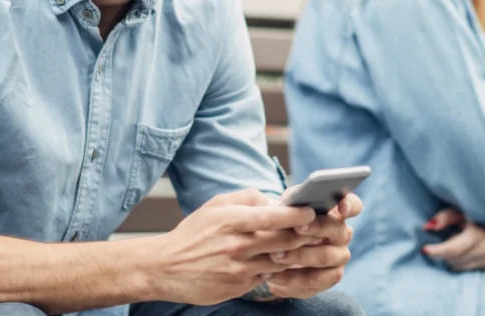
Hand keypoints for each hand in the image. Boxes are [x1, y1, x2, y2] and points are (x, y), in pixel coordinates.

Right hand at [150, 189, 318, 304]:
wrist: (165, 268)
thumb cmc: (193, 233)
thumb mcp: (216, 206)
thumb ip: (247, 198)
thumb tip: (276, 200)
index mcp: (230, 221)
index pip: (271, 217)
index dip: (296, 215)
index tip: (311, 211)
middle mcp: (235, 246)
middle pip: (282, 241)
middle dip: (304, 236)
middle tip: (320, 229)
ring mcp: (237, 269)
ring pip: (279, 261)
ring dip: (295, 254)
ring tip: (307, 246)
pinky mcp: (238, 287)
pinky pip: (266, 277)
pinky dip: (276, 270)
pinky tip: (280, 262)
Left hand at [259, 193, 362, 299]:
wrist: (275, 252)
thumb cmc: (284, 223)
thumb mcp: (285, 209)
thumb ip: (290, 203)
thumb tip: (283, 205)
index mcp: (336, 212)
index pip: (353, 206)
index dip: (350, 205)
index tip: (342, 206)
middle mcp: (342, 235)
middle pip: (337, 230)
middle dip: (316, 228)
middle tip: (295, 228)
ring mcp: (338, 258)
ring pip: (324, 258)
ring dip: (299, 256)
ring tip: (274, 255)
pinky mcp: (328, 279)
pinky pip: (313, 282)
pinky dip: (290, 279)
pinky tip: (271, 275)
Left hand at [421, 208, 484, 271]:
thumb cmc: (480, 212)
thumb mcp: (462, 209)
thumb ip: (445, 217)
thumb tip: (426, 227)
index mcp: (478, 234)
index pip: (452, 249)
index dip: (436, 251)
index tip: (423, 249)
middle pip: (452, 259)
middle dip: (444, 251)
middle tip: (450, 236)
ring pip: (458, 267)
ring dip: (453, 257)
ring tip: (460, 241)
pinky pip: (467, 269)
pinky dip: (462, 260)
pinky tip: (469, 248)